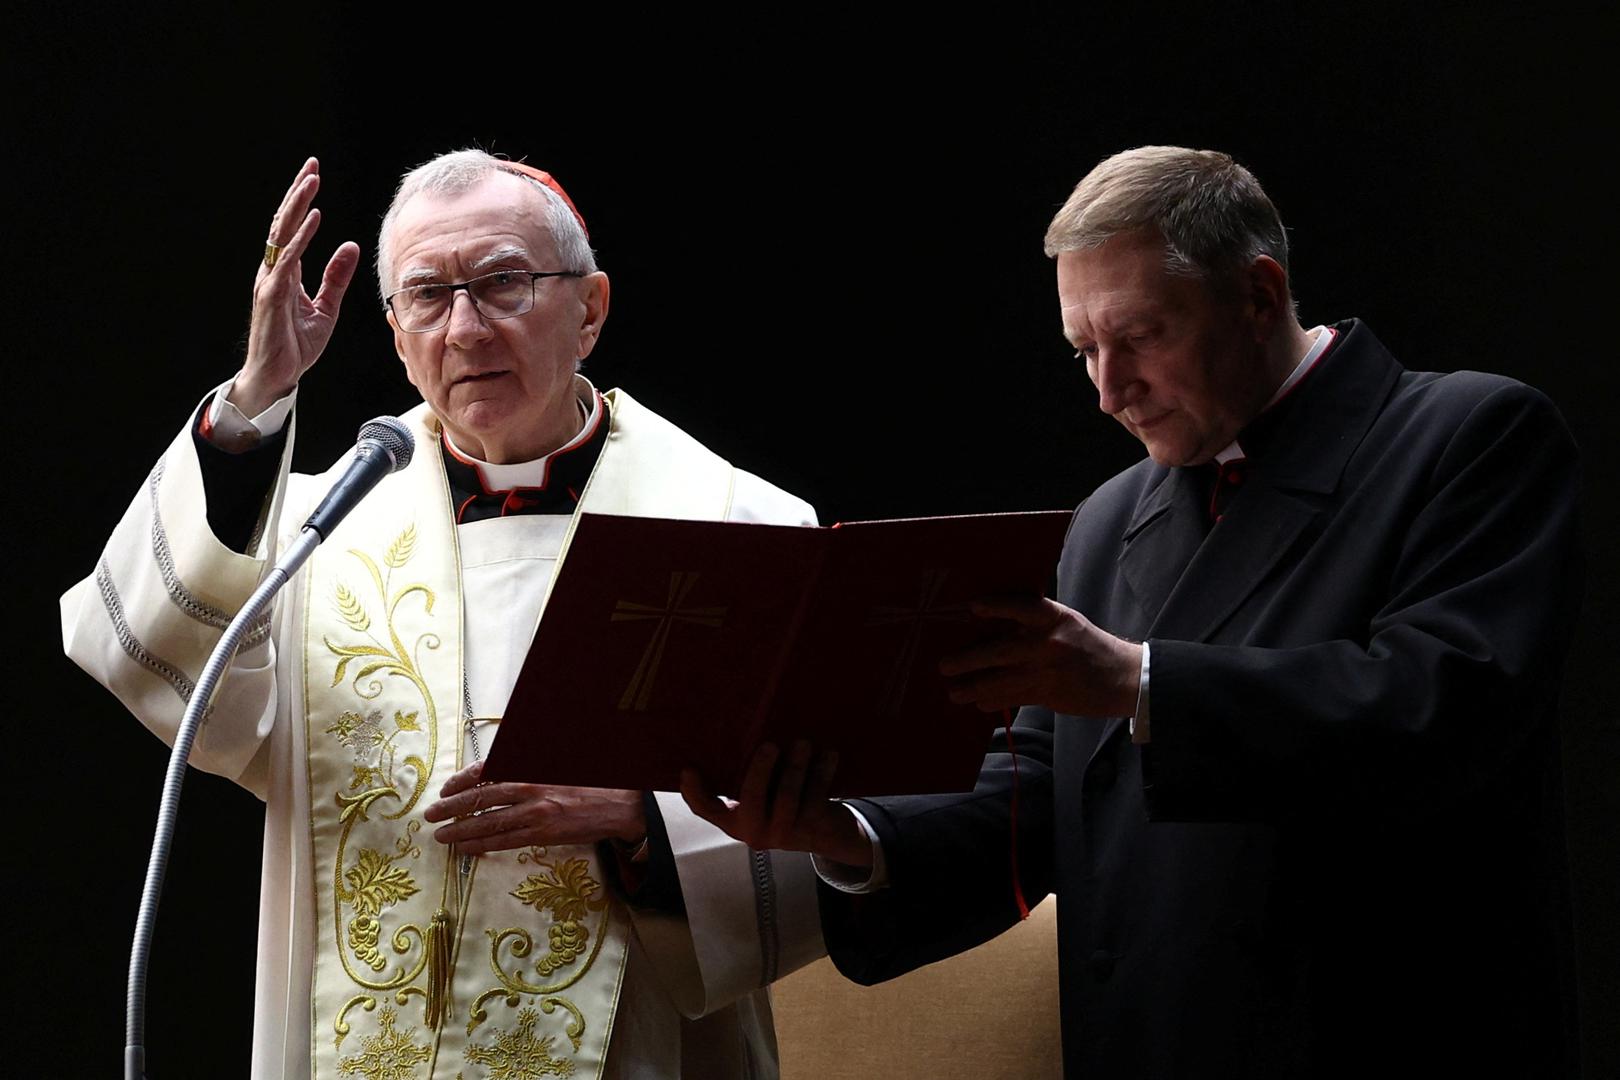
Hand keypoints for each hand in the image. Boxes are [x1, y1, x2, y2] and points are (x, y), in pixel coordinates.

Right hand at [233, 157, 361, 416]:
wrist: (277, 376)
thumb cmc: (296, 344)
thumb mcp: (326, 307)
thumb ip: (336, 277)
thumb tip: (350, 246)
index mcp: (286, 272)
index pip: (294, 228)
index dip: (303, 201)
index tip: (314, 174)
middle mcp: (275, 271)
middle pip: (285, 223)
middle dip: (298, 192)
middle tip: (312, 164)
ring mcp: (270, 281)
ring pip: (283, 234)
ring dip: (299, 206)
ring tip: (313, 180)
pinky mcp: (272, 295)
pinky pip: (289, 261)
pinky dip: (302, 239)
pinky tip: (314, 219)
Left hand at [422, 760, 645, 855]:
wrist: (619, 803)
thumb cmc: (588, 779)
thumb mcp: (555, 761)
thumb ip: (526, 763)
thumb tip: (494, 766)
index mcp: (531, 766)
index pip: (486, 771)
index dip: (462, 781)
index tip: (446, 789)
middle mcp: (530, 788)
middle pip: (481, 799)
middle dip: (452, 808)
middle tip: (431, 815)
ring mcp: (537, 813)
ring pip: (489, 823)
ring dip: (461, 830)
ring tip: (442, 836)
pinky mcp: (544, 834)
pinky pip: (506, 841)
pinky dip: (483, 845)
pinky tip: (466, 848)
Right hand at [680, 741, 870, 866]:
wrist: (828, 833)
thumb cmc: (787, 802)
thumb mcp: (763, 793)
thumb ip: (745, 774)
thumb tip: (735, 730)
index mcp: (736, 820)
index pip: (706, 810)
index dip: (694, 792)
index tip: (688, 769)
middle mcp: (756, 830)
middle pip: (751, 800)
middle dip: (760, 771)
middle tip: (770, 745)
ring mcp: (784, 832)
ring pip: (787, 797)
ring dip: (795, 767)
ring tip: (802, 743)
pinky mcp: (812, 828)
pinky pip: (816, 796)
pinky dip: (823, 771)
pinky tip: (828, 754)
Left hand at [940, 597, 1142, 716]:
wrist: (1122, 676)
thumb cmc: (1087, 644)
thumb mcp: (1066, 622)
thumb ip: (1035, 621)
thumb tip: (992, 625)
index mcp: (1054, 618)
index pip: (1022, 607)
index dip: (997, 606)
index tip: (973, 607)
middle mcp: (1049, 642)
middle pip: (1000, 650)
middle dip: (969, 659)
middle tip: (944, 665)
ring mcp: (1047, 670)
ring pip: (1001, 680)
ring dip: (974, 687)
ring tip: (954, 691)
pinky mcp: (1048, 694)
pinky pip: (1014, 697)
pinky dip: (994, 701)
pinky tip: (980, 703)